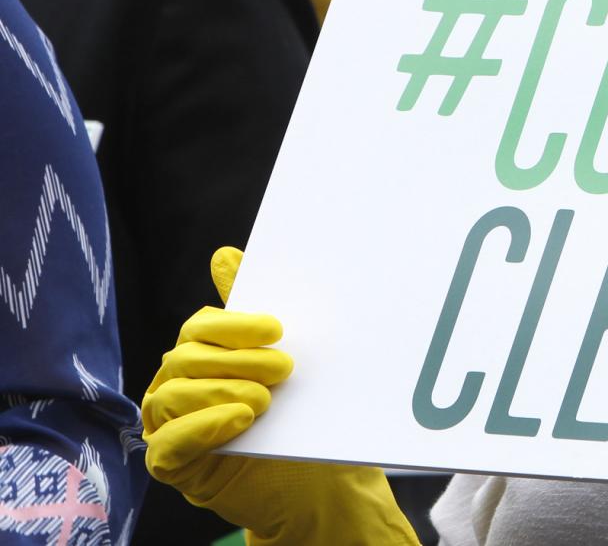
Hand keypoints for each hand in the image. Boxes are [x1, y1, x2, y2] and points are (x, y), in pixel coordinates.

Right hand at [142, 247, 418, 545]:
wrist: (310, 482)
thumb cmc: (293, 417)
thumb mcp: (281, 359)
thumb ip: (255, 315)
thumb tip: (224, 254)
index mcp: (198, 356)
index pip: (202, 327)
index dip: (237, 323)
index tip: (279, 327)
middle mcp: (174, 387)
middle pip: (186, 358)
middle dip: (236, 359)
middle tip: (284, 367)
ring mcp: (167, 426)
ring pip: (174, 396)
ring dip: (223, 391)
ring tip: (264, 399)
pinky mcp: (171, 465)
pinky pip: (168, 445)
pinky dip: (202, 427)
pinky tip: (239, 419)